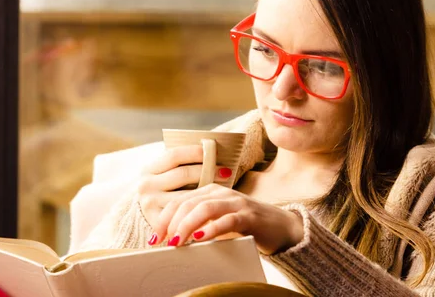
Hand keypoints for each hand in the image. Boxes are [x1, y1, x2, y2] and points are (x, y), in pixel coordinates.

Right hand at [137, 145, 234, 232]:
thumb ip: (180, 165)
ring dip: (207, 190)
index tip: (215, 152)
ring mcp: (150, 204)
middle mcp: (145, 186)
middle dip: (207, 170)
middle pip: (182, 174)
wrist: (142, 216)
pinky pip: (184, 213)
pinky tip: (212, 205)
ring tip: (224, 187)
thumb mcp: (163, 175)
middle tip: (227, 171)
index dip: (196, 152)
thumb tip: (210, 149)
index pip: (174, 155)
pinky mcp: (157, 221)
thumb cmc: (162, 190)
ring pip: (186, 195)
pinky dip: (200, 208)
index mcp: (147, 169)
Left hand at [150, 183, 304, 254]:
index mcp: (209, 191)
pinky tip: (201, 239)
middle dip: (171, 223)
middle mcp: (220, 193)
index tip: (153, 239)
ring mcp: (235, 202)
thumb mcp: (217, 221)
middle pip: (188, 203)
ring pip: (204, 209)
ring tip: (177, 241)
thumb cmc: (245, 226)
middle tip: (162, 242)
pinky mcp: (249, 216)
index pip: (179, 201)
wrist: (281, 227)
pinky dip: (212, 229)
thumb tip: (172, 240)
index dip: (163, 219)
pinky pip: (227, 220)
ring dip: (187, 225)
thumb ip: (198, 224)